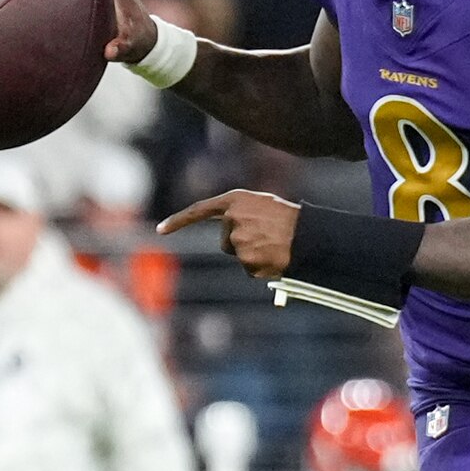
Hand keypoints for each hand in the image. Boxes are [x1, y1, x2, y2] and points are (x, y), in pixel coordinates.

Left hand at [161, 189, 300, 280]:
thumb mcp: (261, 204)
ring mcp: (237, 240)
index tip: (160, 230)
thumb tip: (230, 231)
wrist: (309, 233)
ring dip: (253, 255)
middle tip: (266, 238)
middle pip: (225, 241)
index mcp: (234, 200)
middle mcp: (231, 218)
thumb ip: (241, 213)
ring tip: (274, 246)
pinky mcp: (245, 259)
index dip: (178, 221)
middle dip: (241, 244)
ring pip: (239, 255)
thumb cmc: (288, 218)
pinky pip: (250, 269)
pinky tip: (275, 257)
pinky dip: (261, 267)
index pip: (198, 211)